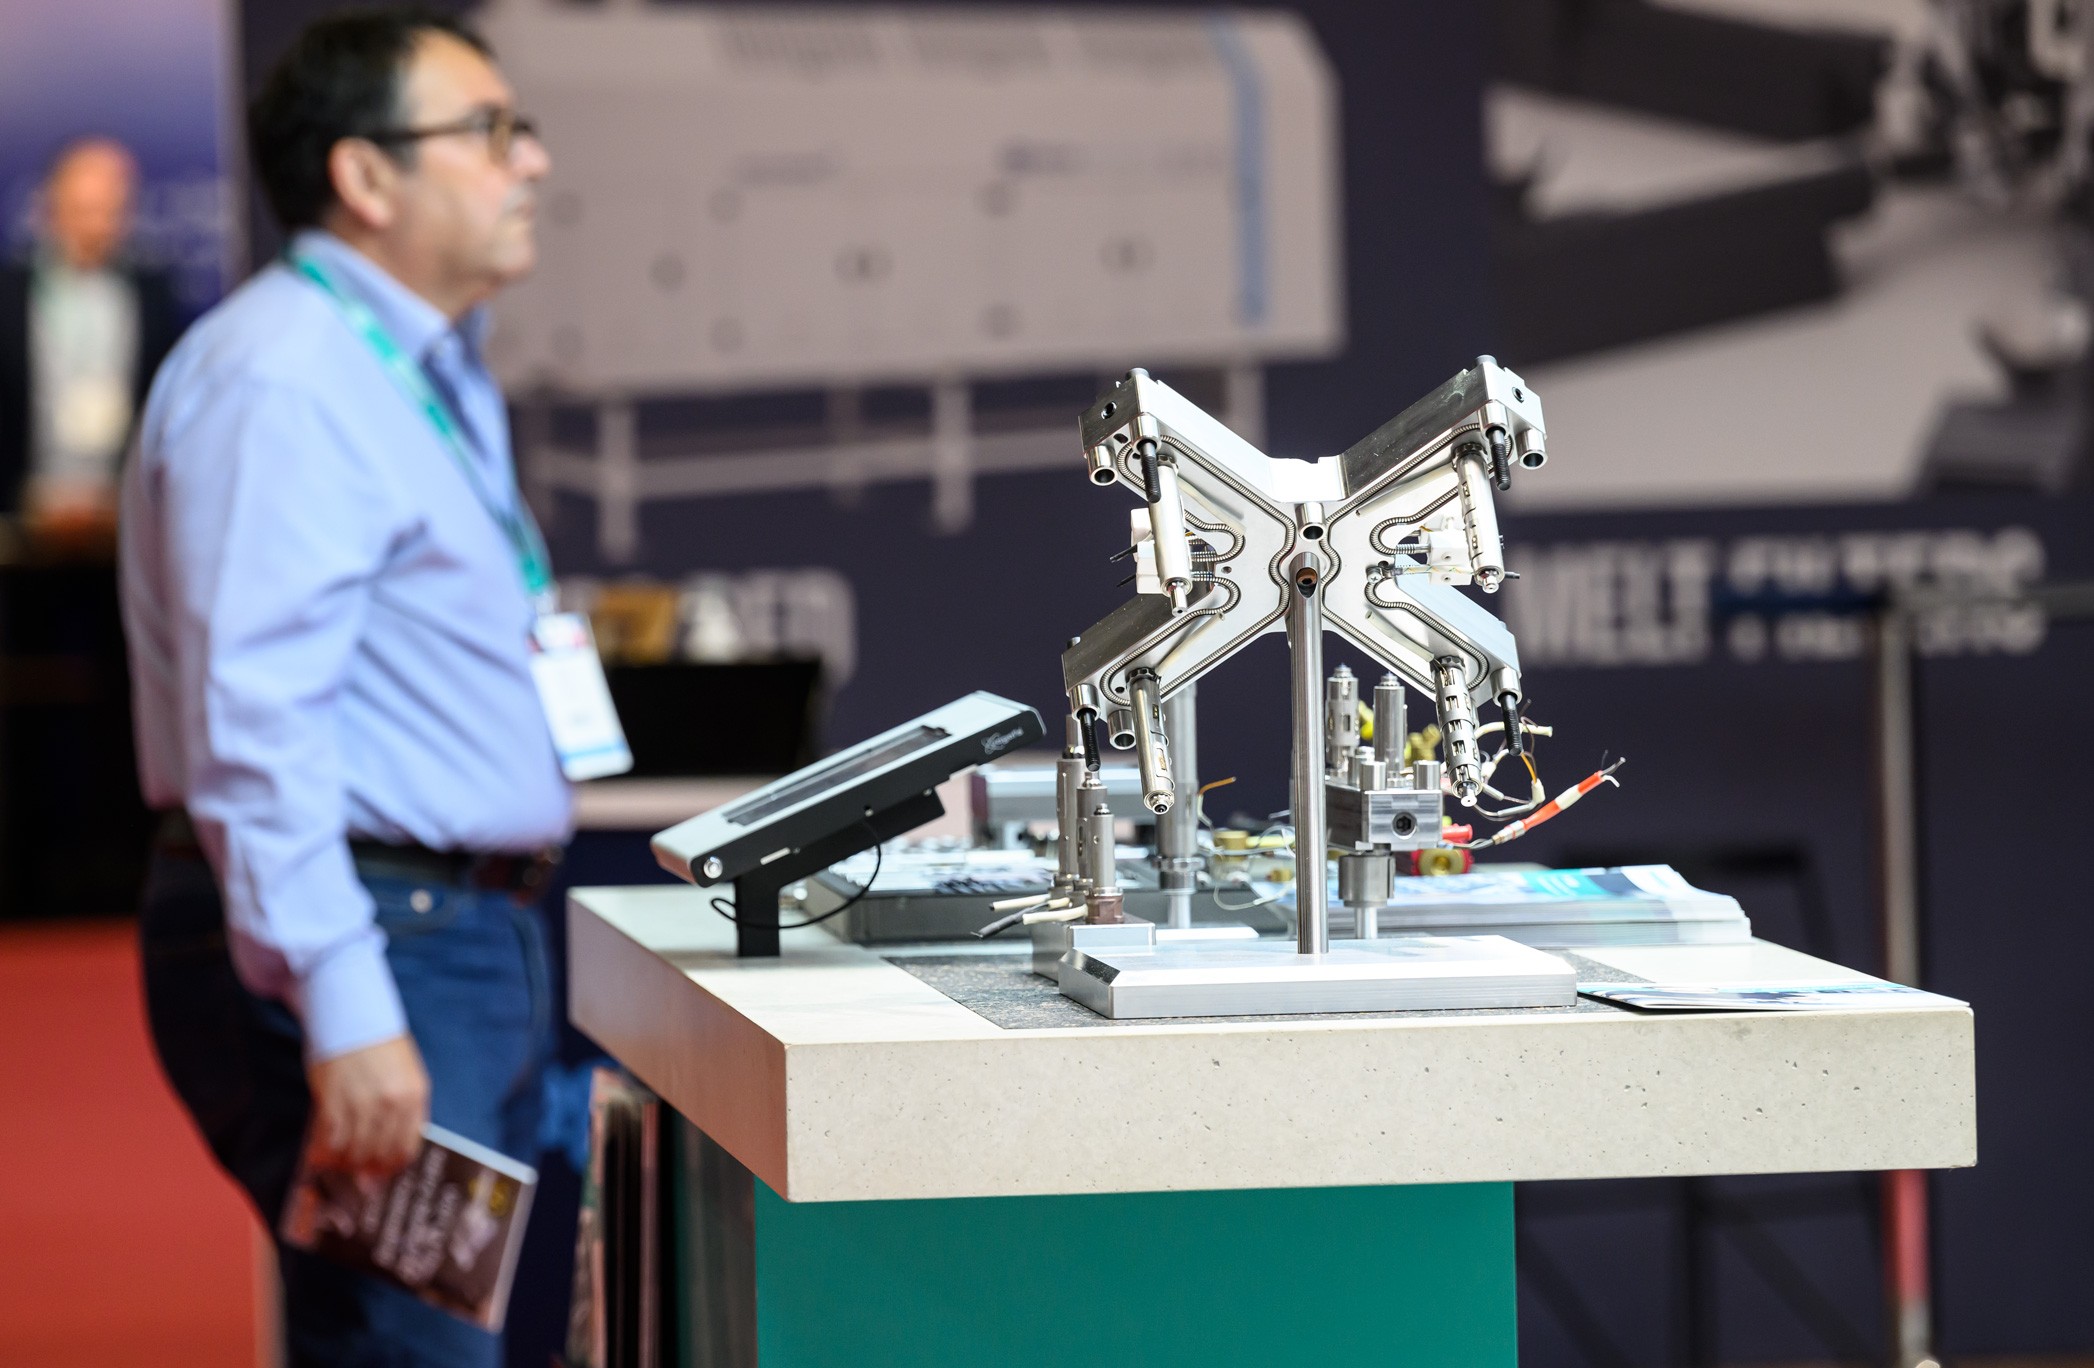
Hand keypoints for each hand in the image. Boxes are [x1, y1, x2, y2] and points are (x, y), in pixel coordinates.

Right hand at [305, 1033, 429, 1175]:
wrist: (353, 1016)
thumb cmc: (381, 1046)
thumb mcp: (406, 1074)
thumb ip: (403, 1110)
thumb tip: (389, 1150)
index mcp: (414, 1096)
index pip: (407, 1148)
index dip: (391, 1167)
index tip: (380, 1172)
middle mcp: (391, 1103)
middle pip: (378, 1155)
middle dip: (365, 1170)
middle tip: (354, 1172)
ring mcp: (362, 1104)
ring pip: (353, 1152)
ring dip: (343, 1162)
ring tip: (337, 1161)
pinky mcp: (334, 1101)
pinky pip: (329, 1141)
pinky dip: (324, 1152)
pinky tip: (321, 1152)